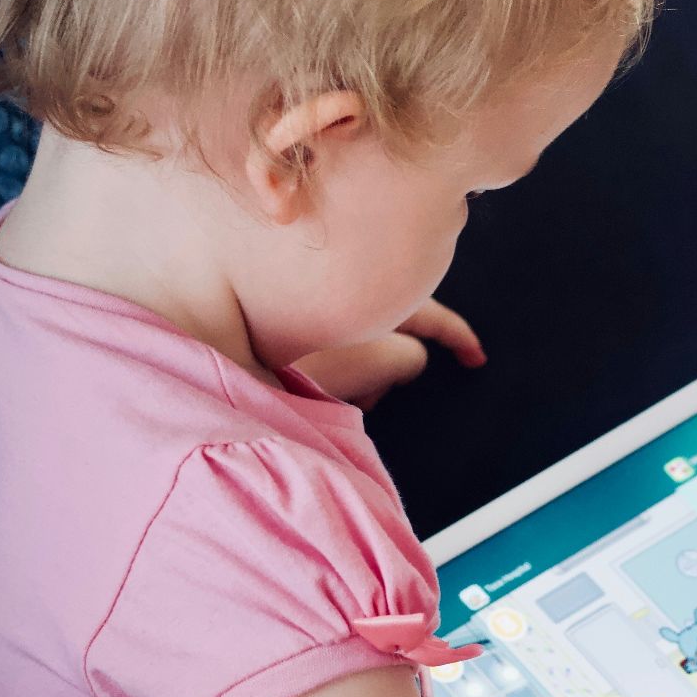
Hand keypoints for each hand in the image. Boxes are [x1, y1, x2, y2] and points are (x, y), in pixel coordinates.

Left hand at [295, 299, 484, 409]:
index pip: (430, 315)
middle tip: (373, 395)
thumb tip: (411, 361)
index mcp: (374, 297)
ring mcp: (320, 317)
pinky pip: (332, 358)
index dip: (457, 338)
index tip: (475, 358)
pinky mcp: (294, 336)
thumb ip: (407, 357)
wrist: (221, 343)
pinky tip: (310, 397)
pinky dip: (331, 379)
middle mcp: (350, 300)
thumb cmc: (296, 351)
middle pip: (394, 336)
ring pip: (362, 351)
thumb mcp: (374, 358)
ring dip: (358, 380)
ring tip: (332, 398)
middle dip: (390, 371)